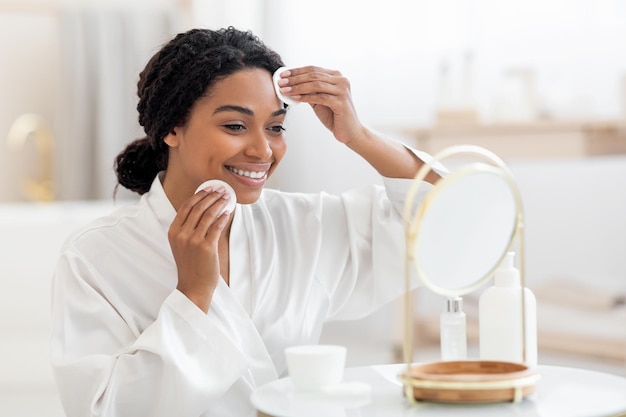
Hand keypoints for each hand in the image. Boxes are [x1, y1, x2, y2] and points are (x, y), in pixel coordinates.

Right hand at [167, 188, 230, 311]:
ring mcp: (193, 240)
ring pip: (208, 215)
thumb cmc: (190, 265)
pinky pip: (217, 226)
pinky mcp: (206, 247)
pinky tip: (228, 212)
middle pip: (198, 207)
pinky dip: (223, 217)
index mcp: (173, 231)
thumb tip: (203, 208)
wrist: (193, 286)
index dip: (199, 195)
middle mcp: (181, 234)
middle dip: (211, 196)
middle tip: (221, 190)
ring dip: (219, 204)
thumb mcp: (182, 244)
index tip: (209, 188)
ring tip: (227, 198)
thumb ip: (187, 228)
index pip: (186, 206)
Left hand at [276, 66, 364, 144]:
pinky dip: (305, 97)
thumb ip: (308, 91)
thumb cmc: (334, 116)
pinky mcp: (341, 102)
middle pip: (313, 75)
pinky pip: (320, 97)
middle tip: (280, 82)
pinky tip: (295, 98)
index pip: (313, 69)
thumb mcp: (319, 100)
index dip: (296, 71)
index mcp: (336, 76)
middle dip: (294, 78)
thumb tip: (289, 85)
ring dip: (297, 87)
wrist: (349, 132)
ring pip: (315, 84)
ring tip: (284, 90)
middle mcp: (341, 80)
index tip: (282, 75)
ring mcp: (342, 90)